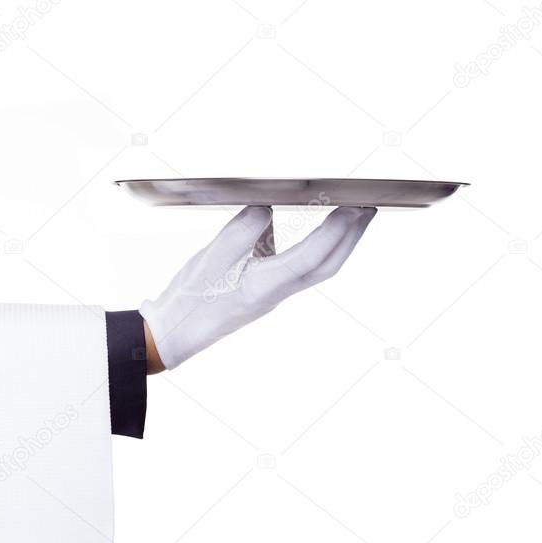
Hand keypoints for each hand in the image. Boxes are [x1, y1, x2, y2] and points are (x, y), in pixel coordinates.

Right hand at [140, 205, 375, 369]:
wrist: (173, 334)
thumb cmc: (188, 300)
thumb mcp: (209, 259)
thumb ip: (241, 231)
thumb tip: (266, 207)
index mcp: (263, 287)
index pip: (311, 257)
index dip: (336, 232)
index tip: (354, 207)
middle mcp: (275, 293)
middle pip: (325, 266)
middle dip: (351, 237)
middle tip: (368, 209)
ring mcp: (271, 294)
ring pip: (316, 269)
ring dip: (338, 243)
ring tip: (350, 217)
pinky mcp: (263, 291)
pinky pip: (297, 268)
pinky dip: (313, 248)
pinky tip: (309, 232)